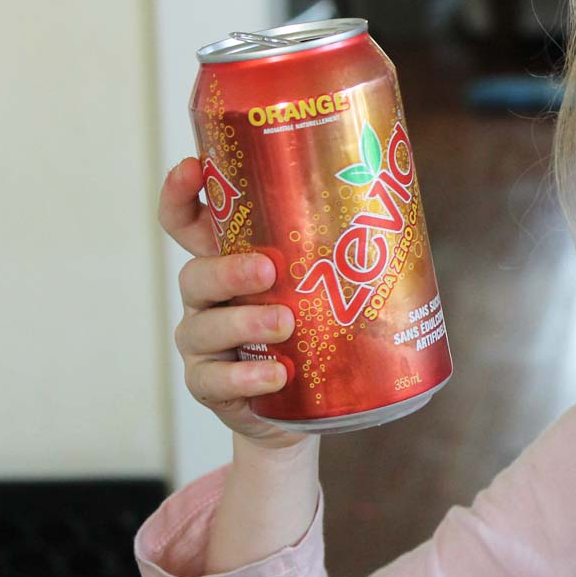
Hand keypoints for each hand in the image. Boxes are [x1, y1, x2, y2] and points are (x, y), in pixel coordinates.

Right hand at [159, 157, 311, 449]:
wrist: (305, 407)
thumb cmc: (312, 332)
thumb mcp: (319, 287)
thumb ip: (334, 252)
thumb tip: (395, 201)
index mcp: (228, 263)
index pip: (188, 224)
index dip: (180, 195)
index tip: (192, 169)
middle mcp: (207, 300)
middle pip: (195, 275)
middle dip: (229, 269)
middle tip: (269, 269)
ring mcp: (204, 344)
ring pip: (204, 328)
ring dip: (244, 323)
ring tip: (285, 324)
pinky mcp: (210, 385)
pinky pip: (216, 380)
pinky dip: (247, 376)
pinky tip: (278, 374)